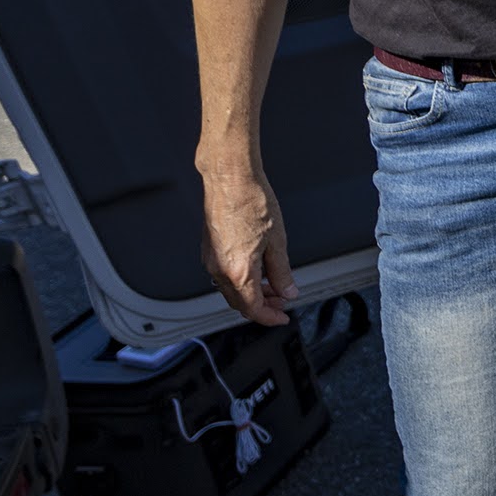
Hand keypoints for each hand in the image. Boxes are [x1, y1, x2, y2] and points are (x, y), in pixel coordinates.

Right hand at [200, 160, 296, 326]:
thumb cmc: (251, 201)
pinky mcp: (208, 249)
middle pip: (239, 302)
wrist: (229, 178)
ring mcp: (210, 259)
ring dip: (251, 293)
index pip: (252, 308)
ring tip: (273, 286)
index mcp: (237, 270)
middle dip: (262, 306)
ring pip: (230, 290)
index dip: (270, 317)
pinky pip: (224, 275)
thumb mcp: (277, 242)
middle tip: (282, 302)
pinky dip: (241, 281)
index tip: (282, 316)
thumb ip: (282, 272)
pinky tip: (257, 272)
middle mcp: (219, 269)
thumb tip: (287, 290)